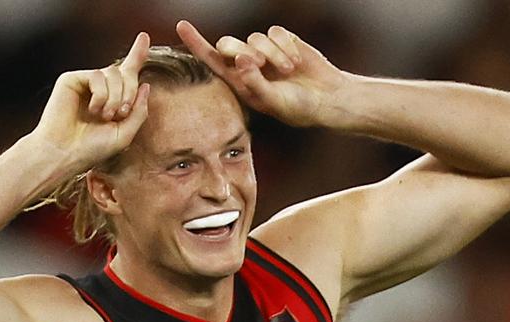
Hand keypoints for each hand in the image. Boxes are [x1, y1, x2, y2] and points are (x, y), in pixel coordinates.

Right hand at [28, 32, 151, 171]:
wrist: (65, 153)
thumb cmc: (92, 148)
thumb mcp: (125, 133)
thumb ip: (139, 111)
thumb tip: (145, 85)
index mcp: (113, 99)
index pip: (127, 73)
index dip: (137, 55)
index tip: (144, 37)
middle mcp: (100, 88)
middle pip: (125, 73)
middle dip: (129, 92)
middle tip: (122, 113)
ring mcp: (85, 83)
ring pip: (113, 73)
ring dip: (116, 97)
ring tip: (106, 116)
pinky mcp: (72, 79)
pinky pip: (97, 75)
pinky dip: (101, 94)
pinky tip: (93, 110)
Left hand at [176, 20, 346, 126]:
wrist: (327, 98)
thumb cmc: (298, 107)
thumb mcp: (273, 101)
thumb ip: (254, 82)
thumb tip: (241, 58)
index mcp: (240, 81)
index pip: (212, 60)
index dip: (196, 43)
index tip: (182, 25)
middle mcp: (249, 64)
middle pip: (229, 44)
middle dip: (240, 50)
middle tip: (259, 63)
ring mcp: (266, 51)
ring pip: (255, 38)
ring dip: (272, 53)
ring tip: (288, 70)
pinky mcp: (283, 40)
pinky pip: (275, 32)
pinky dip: (286, 46)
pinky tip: (297, 60)